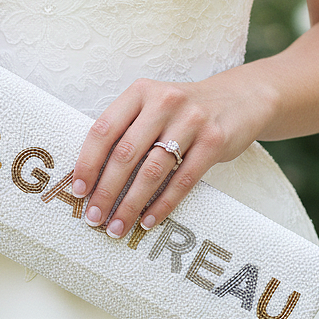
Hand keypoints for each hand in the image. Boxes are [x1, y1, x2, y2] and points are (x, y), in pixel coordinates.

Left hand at [70, 73, 273, 238]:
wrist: (239, 99)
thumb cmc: (182, 112)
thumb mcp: (152, 107)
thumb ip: (126, 130)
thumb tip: (91, 177)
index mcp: (139, 92)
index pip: (104, 129)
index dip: (87, 162)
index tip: (78, 191)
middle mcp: (163, 102)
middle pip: (125, 154)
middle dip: (106, 191)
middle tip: (93, 217)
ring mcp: (191, 120)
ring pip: (152, 171)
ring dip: (131, 204)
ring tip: (117, 226)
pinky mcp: (213, 141)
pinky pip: (182, 180)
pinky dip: (162, 205)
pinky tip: (148, 221)